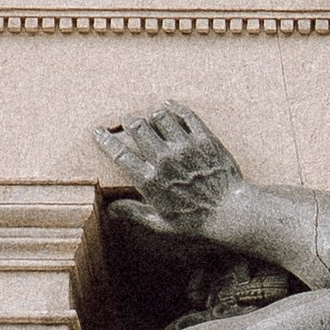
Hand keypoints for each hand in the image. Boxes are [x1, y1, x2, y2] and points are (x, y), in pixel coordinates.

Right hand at [98, 102, 245, 239]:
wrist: (231, 213)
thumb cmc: (195, 221)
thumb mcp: (161, 224)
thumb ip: (134, 213)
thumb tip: (110, 210)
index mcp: (150, 180)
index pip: (119, 153)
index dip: (106, 139)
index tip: (98, 131)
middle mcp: (164, 160)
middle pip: (138, 128)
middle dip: (130, 122)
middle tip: (129, 121)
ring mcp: (185, 148)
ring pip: (160, 117)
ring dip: (152, 115)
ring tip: (151, 117)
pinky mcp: (205, 140)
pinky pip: (186, 115)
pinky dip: (175, 108)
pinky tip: (169, 106)